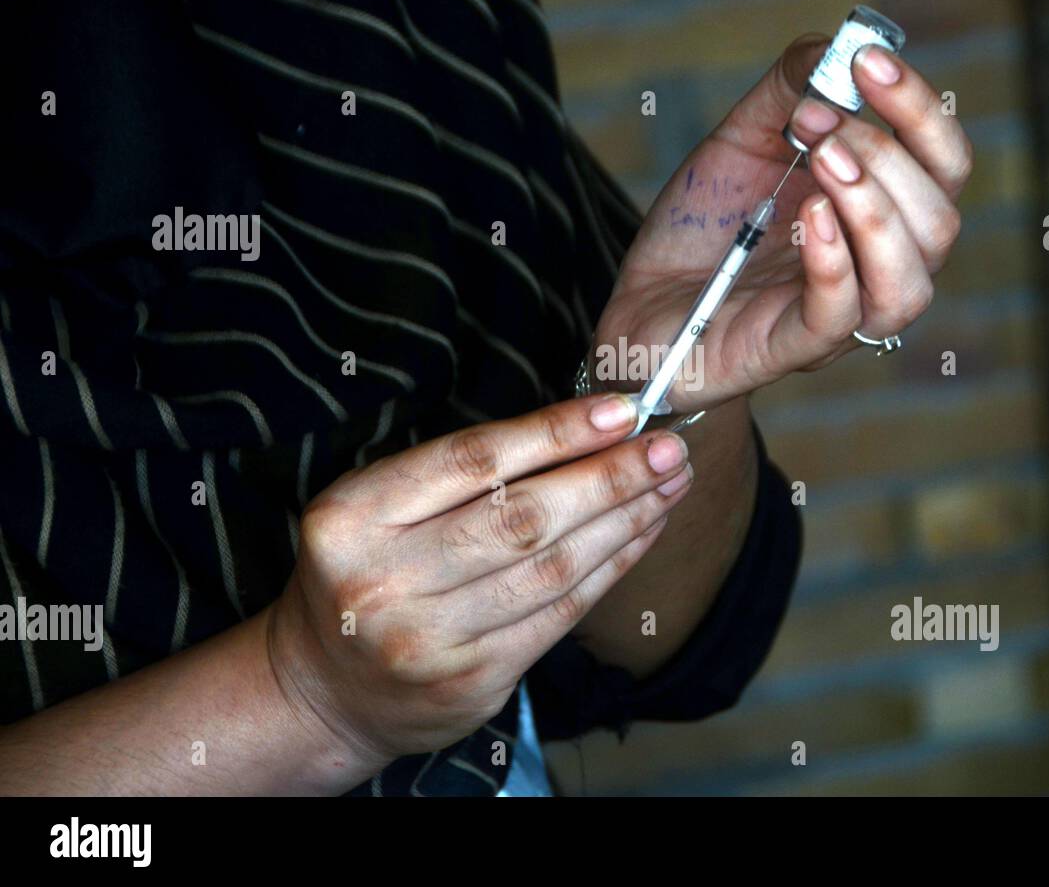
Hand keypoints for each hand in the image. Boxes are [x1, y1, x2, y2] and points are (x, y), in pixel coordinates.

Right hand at [265, 394, 693, 766]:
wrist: (327, 689)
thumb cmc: (367, 571)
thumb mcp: (377, 508)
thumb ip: (459, 474)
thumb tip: (583, 429)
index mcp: (354, 517)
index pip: (473, 461)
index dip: (556, 432)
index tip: (621, 411)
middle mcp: (386, 581)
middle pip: (523, 517)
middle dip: (610, 478)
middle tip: (668, 449)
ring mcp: (429, 640)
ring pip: (552, 568)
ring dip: (624, 521)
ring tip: (668, 485)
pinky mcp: (472, 683)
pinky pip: (560, 615)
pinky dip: (612, 569)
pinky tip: (642, 534)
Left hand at [593, 35, 972, 409]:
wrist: (644, 302)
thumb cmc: (706, 228)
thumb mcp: (742, 141)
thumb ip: (788, 91)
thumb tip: (834, 49)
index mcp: (882, 215)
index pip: (943, 167)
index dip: (921, 112)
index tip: (867, 61)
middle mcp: (875, 270)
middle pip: (939, 223)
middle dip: (888, 157)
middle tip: (820, 120)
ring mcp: (839, 317)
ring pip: (907, 283)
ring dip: (874, 210)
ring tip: (823, 160)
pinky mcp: (790, 346)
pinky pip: (838, 316)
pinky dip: (835, 263)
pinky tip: (810, 215)